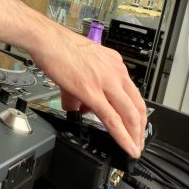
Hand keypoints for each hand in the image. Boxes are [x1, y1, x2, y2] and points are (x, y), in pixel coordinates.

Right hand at [32, 29, 146, 158]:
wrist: (48, 41)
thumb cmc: (60, 46)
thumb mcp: (82, 63)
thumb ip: (85, 85)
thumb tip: (78, 105)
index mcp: (114, 63)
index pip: (133, 92)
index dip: (138, 112)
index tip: (136, 124)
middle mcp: (115, 71)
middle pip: (137, 105)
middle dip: (140, 128)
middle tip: (139, 141)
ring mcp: (106, 82)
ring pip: (130, 114)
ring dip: (134, 135)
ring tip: (134, 148)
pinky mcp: (92, 93)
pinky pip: (112, 119)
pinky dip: (122, 137)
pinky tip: (126, 147)